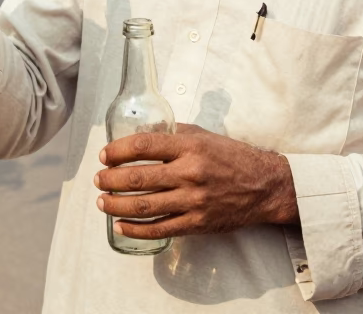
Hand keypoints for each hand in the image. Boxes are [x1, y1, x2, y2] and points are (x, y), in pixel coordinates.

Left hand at [94, 124, 297, 239]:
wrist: (265, 186)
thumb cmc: (232, 157)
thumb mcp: (203, 135)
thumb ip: (173, 134)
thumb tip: (141, 132)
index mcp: (190, 147)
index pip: (143, 145)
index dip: (118, 151)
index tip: (105, 155)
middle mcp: (190, 173)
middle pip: (139, 178)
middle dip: (110, 179)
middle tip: (98, 179)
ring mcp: (193, 201)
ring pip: (144, 205)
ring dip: (116, 204)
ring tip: (102, 201)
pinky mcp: (197, 223)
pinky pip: (160, 228)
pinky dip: (136, 229)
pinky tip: (120, 226)